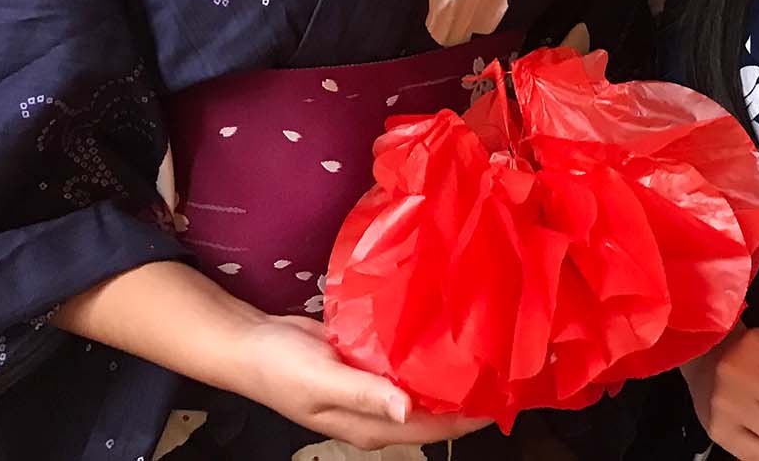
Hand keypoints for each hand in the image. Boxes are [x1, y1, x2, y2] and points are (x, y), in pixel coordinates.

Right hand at [232, 315, 490, 449]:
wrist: (250, 342)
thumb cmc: (280, 368)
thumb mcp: (320, 382)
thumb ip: (364, 394)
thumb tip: (409, 410)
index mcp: (371, 426)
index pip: (435, 427)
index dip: (471, 415)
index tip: (506, 393)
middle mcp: (379, 411)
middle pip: (436, 409)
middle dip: (470, 392)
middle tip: (508, 361)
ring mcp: (374, 388)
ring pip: (424, 385)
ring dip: (451, 371)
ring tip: (489, 344)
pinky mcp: (369, 363)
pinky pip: (406, 362)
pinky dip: (427, 352)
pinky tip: (447, 331)